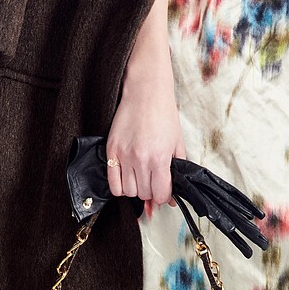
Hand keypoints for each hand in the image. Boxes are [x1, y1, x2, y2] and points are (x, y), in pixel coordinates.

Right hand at [106, 0, 184, 207]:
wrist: (145, 92)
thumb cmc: (164, 115)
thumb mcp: (177, 144)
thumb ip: (177, 171)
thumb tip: (172, 197)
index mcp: (160, 158)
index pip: (160, 195)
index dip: (163, 196)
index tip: (163, 190)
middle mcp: (140, 159)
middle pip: (143, 194)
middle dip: (149, 191)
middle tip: (152, 179)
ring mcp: (123, 155)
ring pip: (127, 192)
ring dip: (134, 188)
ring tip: (139, 175)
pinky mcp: (111, 150)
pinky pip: (112, 183)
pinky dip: (119, 186)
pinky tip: (126, 176)